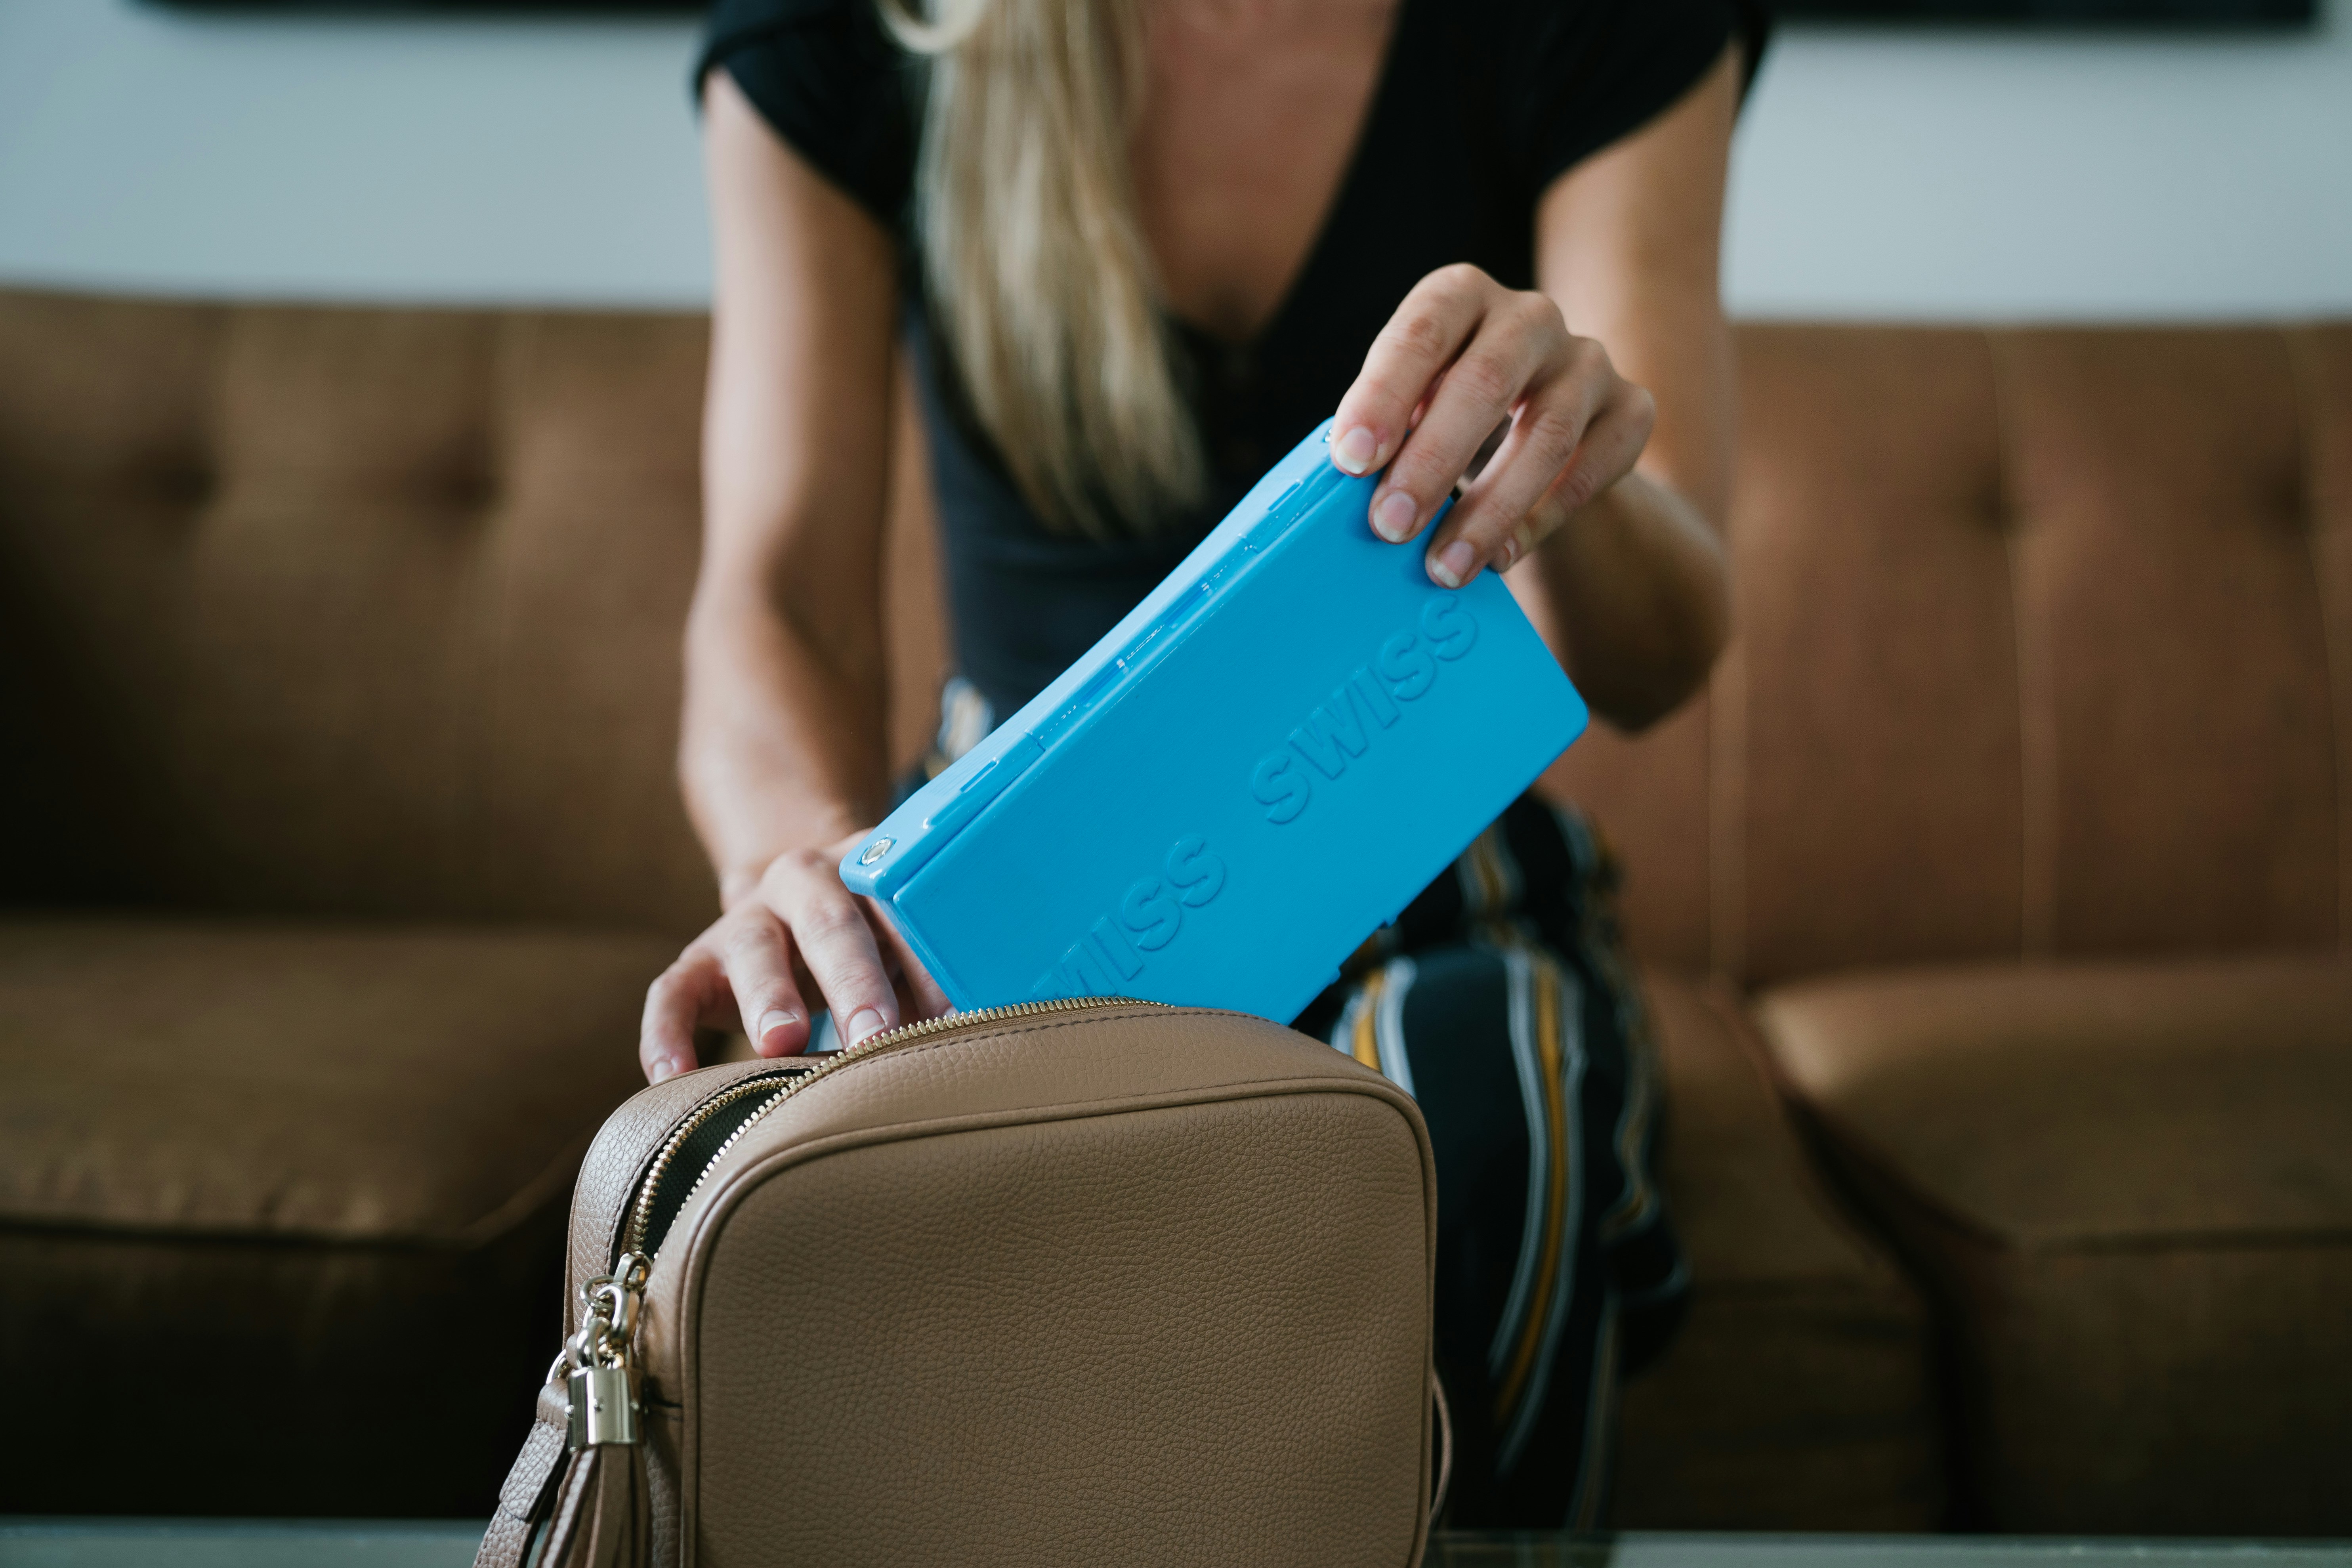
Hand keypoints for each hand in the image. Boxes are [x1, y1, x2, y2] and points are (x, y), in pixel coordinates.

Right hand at [639, 831, 951, 1083]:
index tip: (956, 1016)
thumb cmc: (874, 941)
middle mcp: (806, 882)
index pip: (906, 911)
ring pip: (753, 950)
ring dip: (770, 996)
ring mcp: (747, 920)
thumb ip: (938, 979)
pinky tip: (672, 1077)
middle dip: (855, 982)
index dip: (931, 964)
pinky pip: (673, 993)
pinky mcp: (698, 962)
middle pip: (831, 925)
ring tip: (781, 1042)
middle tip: (876, 1034)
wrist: (797, 898)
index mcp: (873, 872)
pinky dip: (667, 1034)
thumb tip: (983, 1036)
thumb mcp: (907, 945)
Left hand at [1328, 263, 1655, 589]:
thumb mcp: (1411, 408)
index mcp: (1461, 297)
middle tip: (1389, 525)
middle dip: (1431, 460)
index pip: (1421, 333)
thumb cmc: (1449, 417)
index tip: (1351, 460)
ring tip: (1444, 567)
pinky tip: (1500, 559)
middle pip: (1486, 380)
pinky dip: (1540, 520)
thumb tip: (1347, 487)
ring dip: (1488, 509)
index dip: (1383, 395)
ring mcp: (1588, 361)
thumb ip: (1386, 432)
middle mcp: (1530, 317)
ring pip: (1545, 433)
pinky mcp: (1631, 410)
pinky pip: (1591, 470)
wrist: (1539, 436)